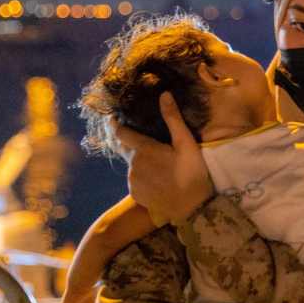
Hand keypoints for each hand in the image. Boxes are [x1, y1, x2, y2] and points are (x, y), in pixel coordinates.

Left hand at [114, 92, 214, 224]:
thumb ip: (173, 119)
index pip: (121, 133)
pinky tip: (155, 177)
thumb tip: (164, 94)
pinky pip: (135, 179)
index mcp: (144, 149)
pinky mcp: (135, 194)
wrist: (191, 208)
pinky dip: (142, 175)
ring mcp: (132, 180)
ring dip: (138, 161)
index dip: (114, 125)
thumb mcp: (186, 143)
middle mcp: (133, 164)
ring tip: (155, 163)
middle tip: (139, 139)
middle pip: (125, 149)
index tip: (111, 118)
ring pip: (131, 165)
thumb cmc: (192, 173)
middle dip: (129, 142)